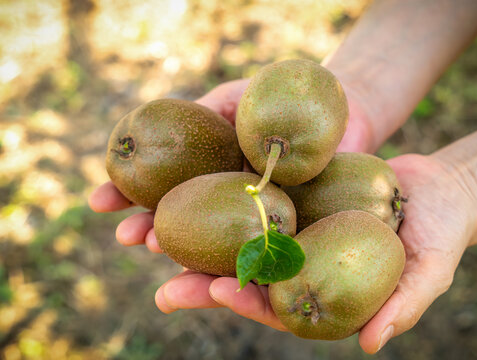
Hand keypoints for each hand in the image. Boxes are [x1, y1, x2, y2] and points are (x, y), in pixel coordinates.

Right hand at [89, 75, 373, 250]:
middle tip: (129, 239)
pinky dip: (239, 266)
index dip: (128, 199)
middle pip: (185, 224)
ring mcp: (260, 219)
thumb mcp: (238, 98)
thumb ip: (201, 111)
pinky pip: (265, 255)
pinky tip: (215, 274)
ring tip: (160, 251)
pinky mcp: (294, 234)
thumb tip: (149, 121)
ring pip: (218, 247)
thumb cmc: (287, 100)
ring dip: (186, 257)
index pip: (162, 192)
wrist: (345, 113)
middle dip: (152, 232)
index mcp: (210, 174)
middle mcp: (231, 202)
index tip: (99, 203)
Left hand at [155, 154, 476, 351]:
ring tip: (153, 237)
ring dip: (197, 240)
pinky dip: (224, 196)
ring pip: (240, 237)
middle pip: (247, 277)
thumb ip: (404, 304)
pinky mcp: (294, 197)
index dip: (250, 302)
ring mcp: (295, 230)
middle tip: (163, 285)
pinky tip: (191, 188)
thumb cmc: (441, 232)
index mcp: (326, 290)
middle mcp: (303, 264)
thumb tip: (372, 344)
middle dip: (203, 283)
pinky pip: (255, 198)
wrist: (442, 188)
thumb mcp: (432, 268)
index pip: (280, 306)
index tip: (219, 293)